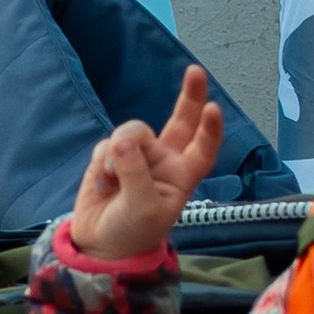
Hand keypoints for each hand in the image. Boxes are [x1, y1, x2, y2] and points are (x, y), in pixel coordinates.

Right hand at [66, 66, 225, 262]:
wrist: (100, 241)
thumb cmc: (134, 230)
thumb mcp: (143, 208)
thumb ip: (135, 174)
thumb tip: (122, 142)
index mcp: (183, 175)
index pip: (203, 148)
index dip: (209, 129)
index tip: (213, 107)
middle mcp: (166, 159)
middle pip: (181, 121)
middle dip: (189, 96)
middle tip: (196, 71)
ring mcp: (139, 154)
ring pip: (132, 132)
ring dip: (119, 151)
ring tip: (112, 180)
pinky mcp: (112, 154)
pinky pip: (107, 144)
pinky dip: (102, 162)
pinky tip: (102, 184)